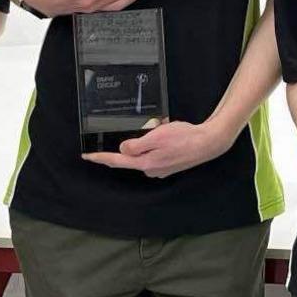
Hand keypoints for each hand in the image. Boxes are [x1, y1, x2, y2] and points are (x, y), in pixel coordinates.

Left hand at [83, 119, 232, 177]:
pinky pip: (156, 151)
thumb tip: (123, 149)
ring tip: (165, 127)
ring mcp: (160, 168)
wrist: (208, 143)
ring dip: (150, 139)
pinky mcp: (169, 164)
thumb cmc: (184, 138)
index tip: (87, 156)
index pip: (117, 160)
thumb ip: (137, 145)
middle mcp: (151, 169)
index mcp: (145, 162)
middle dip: (135, 141)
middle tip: (149, 127)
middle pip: (132, 155)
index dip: (101, 157)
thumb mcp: (157, 137)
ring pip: (145, 151)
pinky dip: (159, 141)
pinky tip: (169, 132)